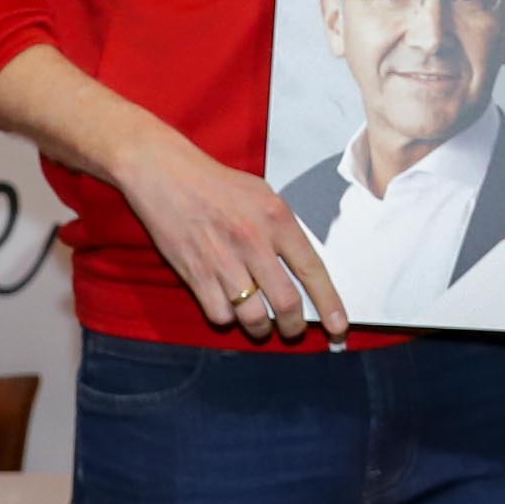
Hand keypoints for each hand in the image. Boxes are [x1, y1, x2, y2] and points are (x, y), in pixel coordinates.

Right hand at [109, 129, 346, 342]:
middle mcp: (253, 241)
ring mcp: (223, 260)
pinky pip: (220, 314)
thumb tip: (303, 266)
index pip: (312, 269)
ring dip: (261, 329)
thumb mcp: (262, 194)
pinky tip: (228, 307)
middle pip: (286, 302)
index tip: (339, 326)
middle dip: (295, 326)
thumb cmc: (216, 184)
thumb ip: (283, 228)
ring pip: (253, 316)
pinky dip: (227, 318)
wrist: (165, 173)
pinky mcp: (195, 273)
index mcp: (276, 218)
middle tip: (294, 329)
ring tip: (262, 325)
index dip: (330, 303)